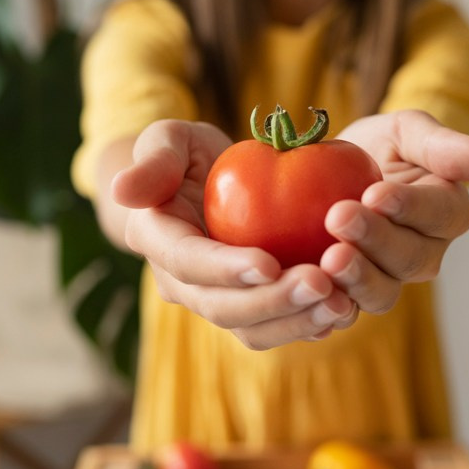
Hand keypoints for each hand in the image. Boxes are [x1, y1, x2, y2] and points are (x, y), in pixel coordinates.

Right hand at [110, 119, 357, 349]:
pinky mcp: (249, 308)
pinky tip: (345, 310)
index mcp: (158, 241)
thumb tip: (122, 189)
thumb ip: (153, 158)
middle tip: (322, 283)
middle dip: (273, 302)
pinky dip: (309, 324)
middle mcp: (182, 283)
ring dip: (297, 322)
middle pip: (223, 307)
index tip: (268, 263)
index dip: (226, 268)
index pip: (188, 263)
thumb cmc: (187, 154)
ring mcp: (216, 301)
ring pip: (252, 329)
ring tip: (341, 303)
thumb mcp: (170, 139)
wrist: (205, 185)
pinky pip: (277, 327)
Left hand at [319, 109, 468, 317]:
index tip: (376, 193)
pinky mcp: (354, 297)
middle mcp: (426, 253)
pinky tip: (307, 290)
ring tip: (327, 259)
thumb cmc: (379, 147)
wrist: (333, 173)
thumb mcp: (406, 131)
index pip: (440, 214)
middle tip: (338, 217)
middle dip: (375, 240)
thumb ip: (443, 144)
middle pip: (411, 258)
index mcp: (448, 212)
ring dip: (356, 278)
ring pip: (383, 293)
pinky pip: (347, 311)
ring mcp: (389, 279)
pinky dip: (330, 306)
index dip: (410, 207)